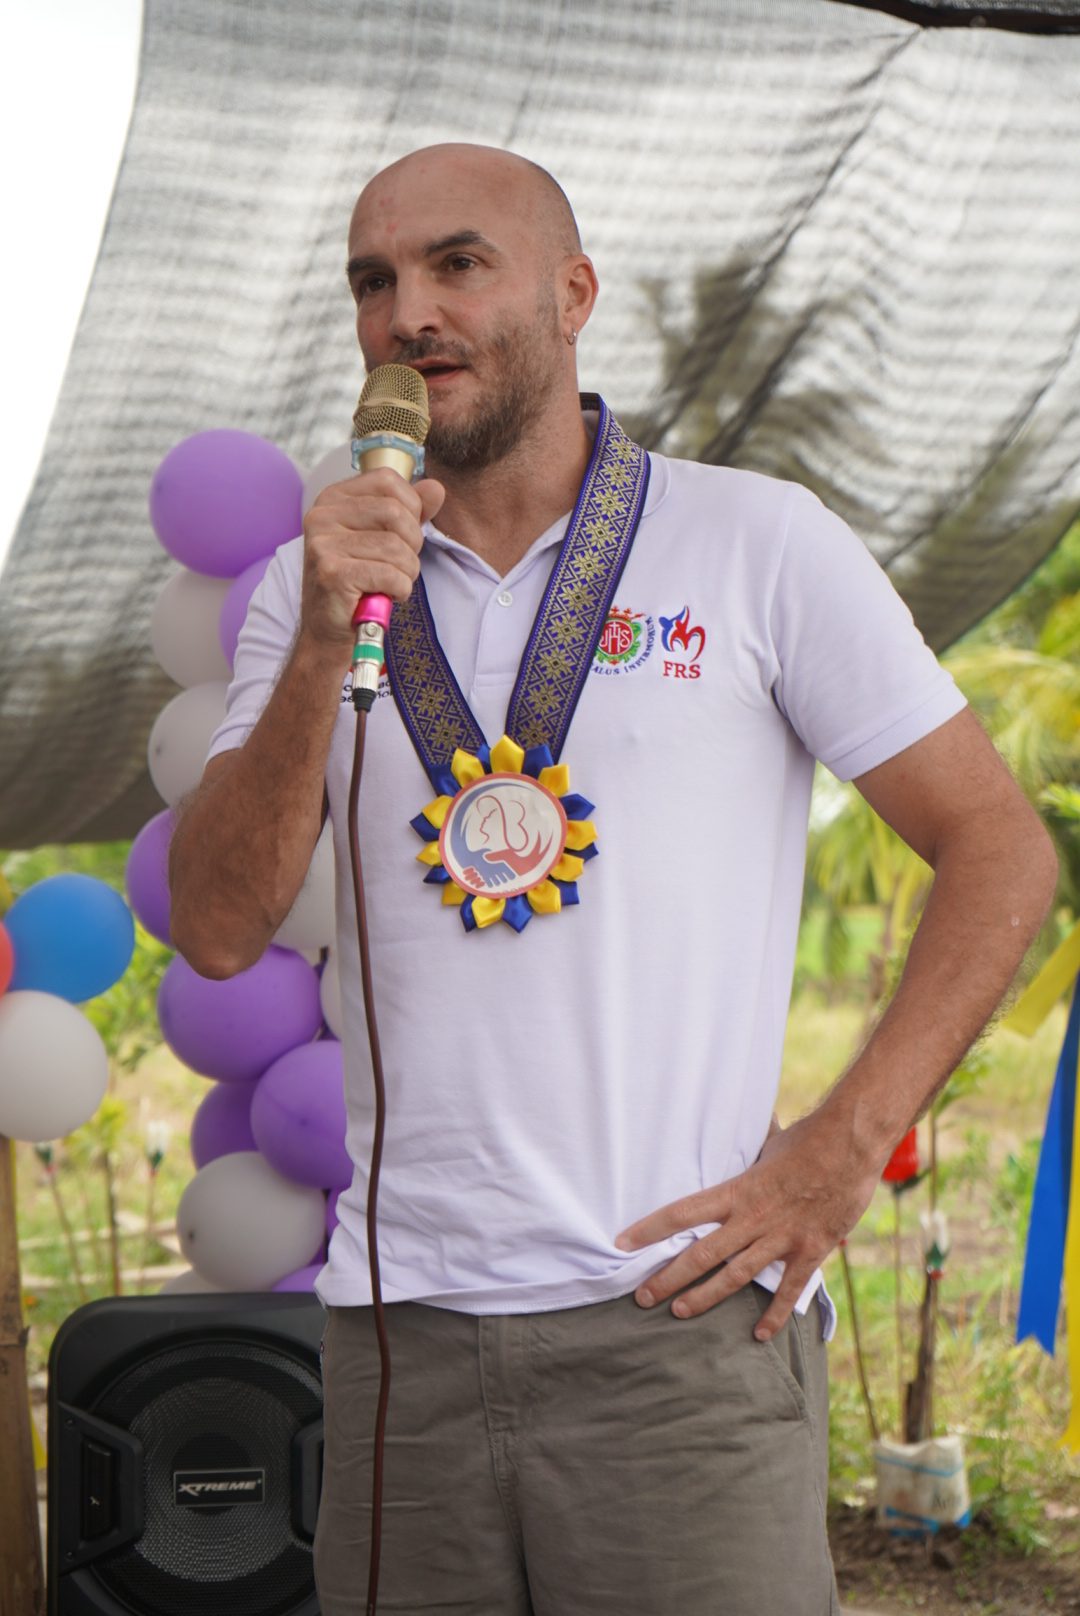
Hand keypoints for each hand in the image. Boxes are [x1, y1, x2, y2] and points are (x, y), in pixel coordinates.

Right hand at [300, 467, 445, 644]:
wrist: (329, 629)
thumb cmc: (358, 581)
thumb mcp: (384, 538)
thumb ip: (410, 511)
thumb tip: (436, 488)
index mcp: (334, 498)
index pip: (386, 480)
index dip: (410, 507)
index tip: (403, 534)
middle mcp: (322, 515)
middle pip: (395, 512)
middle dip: (412, 544)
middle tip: (399, 565)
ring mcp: (323, 544)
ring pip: (396, 547)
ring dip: (407, 572)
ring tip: (391, 583)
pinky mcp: (331, 573)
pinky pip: (390, 574)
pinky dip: (399, 589)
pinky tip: (386, 595)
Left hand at [613, 1111, 880, 1339]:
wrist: (851, 1145)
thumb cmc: (807, 1138)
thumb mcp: (767, 1143)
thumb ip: (748, 1154)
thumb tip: (734, 1130)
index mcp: (737, 1190)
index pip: (682, 1212)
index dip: (650, 1229)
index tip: (622, 1242)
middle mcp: (753, 1219)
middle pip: (701, 1255)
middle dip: (668, 1277)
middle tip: (642, 1296)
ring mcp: (781, 1238)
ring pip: (735, 1277)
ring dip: (704, 1297)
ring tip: (678, 1312)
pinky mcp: (809, 1251)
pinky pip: (788, 1289)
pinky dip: (774, 1315)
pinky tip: (759, 1335)